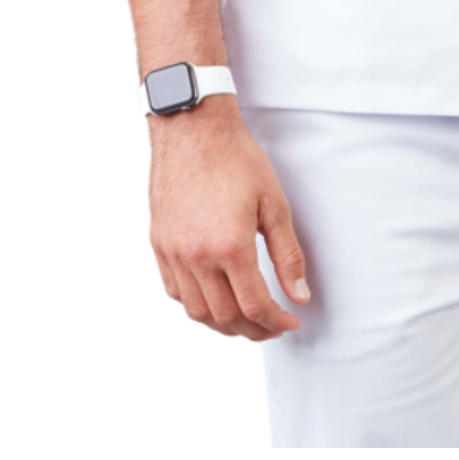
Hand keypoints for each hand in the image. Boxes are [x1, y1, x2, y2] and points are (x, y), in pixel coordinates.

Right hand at [148, 99, 308, 340]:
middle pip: (224, 316)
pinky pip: (175, 291)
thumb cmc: (236, 160)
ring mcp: (173, 253)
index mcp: (229, 248)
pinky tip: (214, 299)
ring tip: (246, 321)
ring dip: (223, 324)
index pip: (254, 306)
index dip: (275, 322)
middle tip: (273, 328)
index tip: (290, 323)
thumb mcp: (274, 205)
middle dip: (253, 330)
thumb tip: (299, 295)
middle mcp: (196, 257)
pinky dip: (196, 305)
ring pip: (196, 311)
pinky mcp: (159, 244)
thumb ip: (288, 255)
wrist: (193, 130)